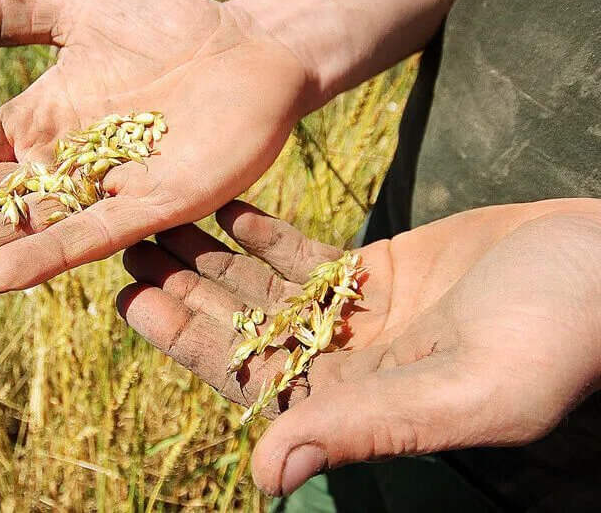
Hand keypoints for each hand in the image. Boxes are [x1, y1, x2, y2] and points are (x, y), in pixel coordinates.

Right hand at [0, 0, 310, 308]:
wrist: (253, 46)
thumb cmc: (169, 30)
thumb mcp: (76, 14)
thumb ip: (8, 19)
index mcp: (32, 128)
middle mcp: (57, 170)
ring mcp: (102, 192)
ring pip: (13, 234)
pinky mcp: (157, 205)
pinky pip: (93, 235)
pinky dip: (45, 255)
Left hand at [116, 198, 600, 495]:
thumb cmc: (557, 336)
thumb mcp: (466, 391)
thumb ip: (366, 430)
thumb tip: (265, 474)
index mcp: (358, 407)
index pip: (250, 376)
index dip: (189, 341)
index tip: (136, 301)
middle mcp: (348, 368)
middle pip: (245, 328)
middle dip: (186, 289)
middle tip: (127, 247)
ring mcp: (361, 319)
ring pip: (266, 289)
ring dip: (211, 258)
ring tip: (160, 221)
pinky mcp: (380, 273)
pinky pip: (305, 254)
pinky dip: (262, 234)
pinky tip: (222, 209)